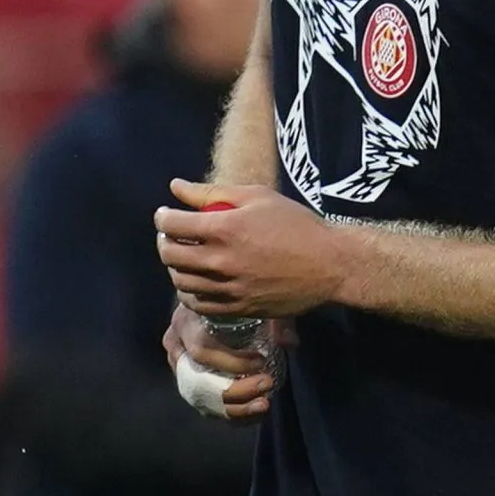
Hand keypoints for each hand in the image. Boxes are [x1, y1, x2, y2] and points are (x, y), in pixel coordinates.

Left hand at [156, 180, 346, 318]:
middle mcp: (221, 260)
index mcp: (226, 228)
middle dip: (165, 241)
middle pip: (170, 254)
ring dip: (176, 267)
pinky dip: (190, 292)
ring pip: (181, 281)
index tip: (167, 215)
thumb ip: (213, 193)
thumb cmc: (298, 225)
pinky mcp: (237, 307)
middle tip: (174, 236)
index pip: (172, 224)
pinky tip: (199, 282)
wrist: (331, 264)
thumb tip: (175, 187)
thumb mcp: (260, 197)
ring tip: (187, 258)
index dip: (163, 217)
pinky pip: (198, 304)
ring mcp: (228, 287)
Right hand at [161, 302, 281, 421]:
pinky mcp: (189, 383)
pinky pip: (206, 406)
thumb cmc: (233, 299)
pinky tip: (255, 413)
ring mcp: (180, 369)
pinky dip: (230, 413)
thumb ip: (274, 320)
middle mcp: (176, 348)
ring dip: (234, 408)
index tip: (262, 360)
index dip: (232, 361)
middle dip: (235, 389)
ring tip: (264, 404)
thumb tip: (290, 343)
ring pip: (201, 399)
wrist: (212, 299)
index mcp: (186, 323)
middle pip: (199, 380)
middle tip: (267, 384)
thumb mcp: (254, 301)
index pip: (202, 349)